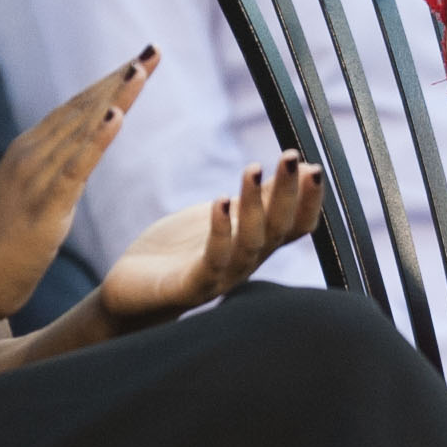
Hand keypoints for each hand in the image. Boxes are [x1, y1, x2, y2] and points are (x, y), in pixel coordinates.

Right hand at [0, 50, 151, 324]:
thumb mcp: (26, 199)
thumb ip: (47, 177)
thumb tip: (70, 165)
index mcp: (28, 152)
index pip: (74, 109)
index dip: (107, 83)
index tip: (137, 61)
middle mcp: (31, 154)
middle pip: (83, 108)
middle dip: (119, 78)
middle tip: (152, 50)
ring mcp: (35, 177)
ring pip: (82, 128)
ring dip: (115, 96)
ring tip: (142, 66)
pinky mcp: (44, 205)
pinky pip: (76, 166)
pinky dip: (97, 138)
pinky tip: (118, 114)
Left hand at [96, 154, 326, 329]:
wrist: (133, 289)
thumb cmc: (180, 250)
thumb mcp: (225, 215)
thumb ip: (259, 198)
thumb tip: (298, 167)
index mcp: (258, 246)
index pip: (297, 227)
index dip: (310, 200)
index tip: (313, 166)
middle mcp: (248, 263)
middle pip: (279, 230)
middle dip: (288, 194)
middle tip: (290, 157)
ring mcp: (223, 277)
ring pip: (250, 243)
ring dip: (255, 206)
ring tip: (253, 168)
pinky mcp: (192, 286)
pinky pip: (213, 260)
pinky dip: (220, 230)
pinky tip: (219, 201)